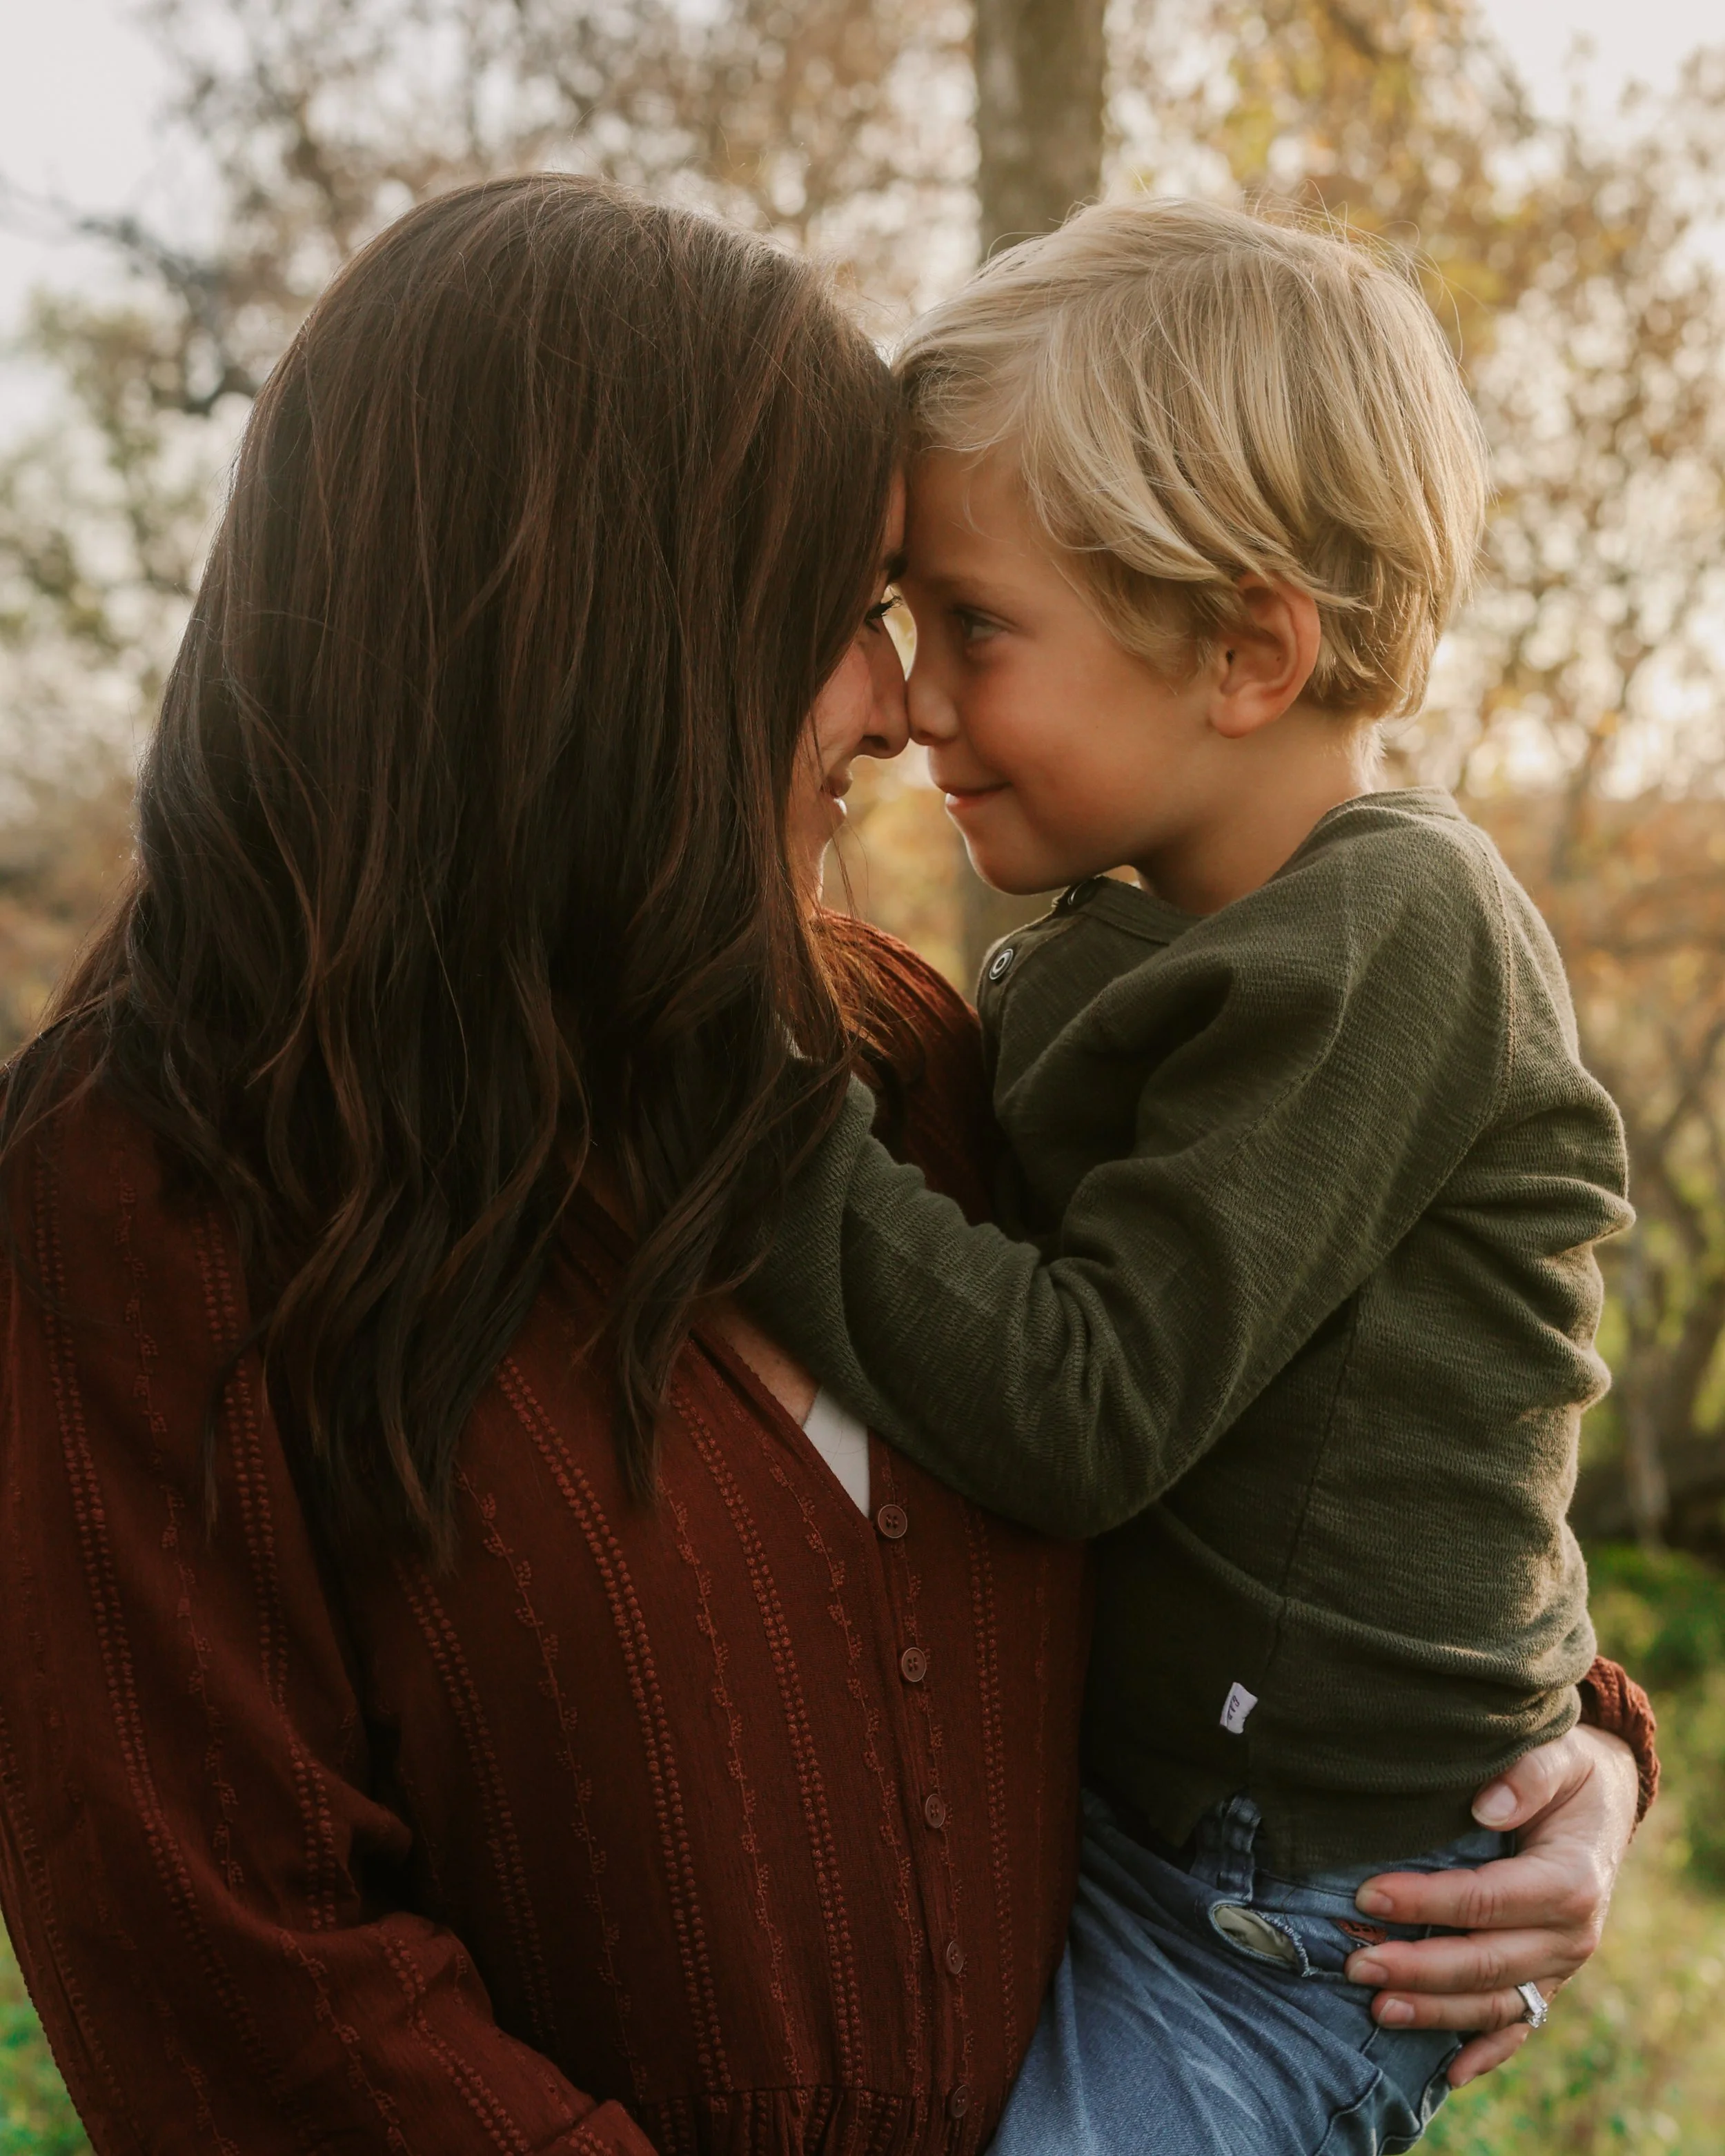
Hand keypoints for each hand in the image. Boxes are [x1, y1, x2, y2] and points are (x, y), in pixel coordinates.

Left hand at [1343, 1723, 1638, 2085]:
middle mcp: (1572, 1936)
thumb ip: (1527, 1774)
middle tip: (1355, 1966)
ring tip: (1377, 2010)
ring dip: (1436, 2013)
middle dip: (1418, 1968)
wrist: (1604, 1800)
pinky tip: (1447, 2074)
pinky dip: (1487, 2053)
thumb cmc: (1569, 1771)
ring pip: (1496, 2003)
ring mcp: (1560, 1965)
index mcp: (1571, 1882)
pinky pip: (1519, 2024)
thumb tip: (1486, 1804)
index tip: (1368, 1895)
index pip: (1486, 1900)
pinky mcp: (1548, 1979)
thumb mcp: (1560, 1754)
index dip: (1426, 1901)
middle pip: (1486, 1963)